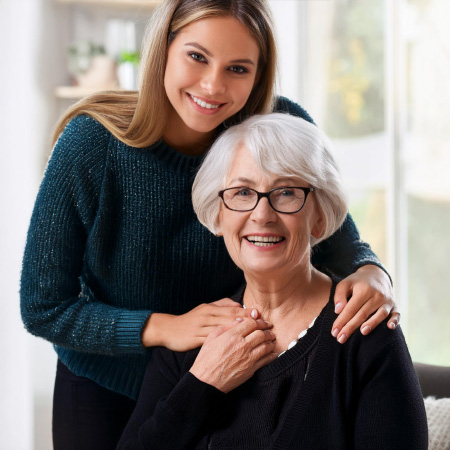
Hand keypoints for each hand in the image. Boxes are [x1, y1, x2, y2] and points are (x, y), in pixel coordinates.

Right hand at [141, 298, 261, 350]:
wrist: (169, 329)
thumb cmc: (190, 320)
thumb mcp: (205, 308)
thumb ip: (221, 305)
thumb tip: (238, 304)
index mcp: (210, 308)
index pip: (232, 309)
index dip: (247, 312)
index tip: (261, 315)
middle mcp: (207, 317)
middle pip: (231, 319)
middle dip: (250, 322)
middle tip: (266, 326)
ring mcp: (201, 328)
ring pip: (225, 330)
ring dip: (242, 334)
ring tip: (257, 338)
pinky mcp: (196, 340)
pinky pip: (216, 343)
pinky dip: (228, 346)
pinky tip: (239, 350)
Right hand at [189, 317, 276, 392]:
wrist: (206, 380)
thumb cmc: (206, 359)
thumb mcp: (211, 337)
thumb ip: (226, 327)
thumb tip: (238, 322)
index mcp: (232, 335)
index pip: (252, 324)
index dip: (259, 321)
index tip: (263, 322)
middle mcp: (242, 345)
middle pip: (261, 333)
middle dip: (268, 330)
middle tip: (270, 329)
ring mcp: (248, 358)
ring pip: (266, 346)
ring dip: (271, 341)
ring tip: (272, 339)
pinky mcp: (251, 369)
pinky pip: (266, 360)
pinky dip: (272, 354)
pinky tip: (272, 352)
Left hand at [331, 265, 399, 343]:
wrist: (376, 275)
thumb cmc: (357, 282)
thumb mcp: (345, 284)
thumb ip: (339, 296)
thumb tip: (338, 311)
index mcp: (363, 290)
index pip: (350, 308)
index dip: (342, 321)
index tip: (334, 332)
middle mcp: (377, 295)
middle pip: (363, 314)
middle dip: (351, 327)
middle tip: (340, 339)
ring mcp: (387, 300)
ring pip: (380, 314)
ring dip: (372, 324)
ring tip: (362, 332)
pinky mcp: (394, 305)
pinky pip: (396, 314)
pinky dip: (395, 320)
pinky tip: (390, 327)